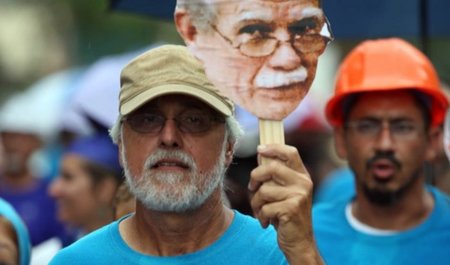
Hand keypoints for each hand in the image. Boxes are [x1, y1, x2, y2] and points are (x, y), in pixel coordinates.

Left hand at [248, 144, 322, 264]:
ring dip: (256, 203)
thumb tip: (261, 153)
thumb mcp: (284, 191)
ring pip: (264, 190)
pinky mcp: (292, 209)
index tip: (260, 149)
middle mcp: (304, 183)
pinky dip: (261, 216)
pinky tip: (266, 222)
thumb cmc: (287, 215)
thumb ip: (275, 174)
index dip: (274, 148)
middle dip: (255, 177)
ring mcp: (299, 195)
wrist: (299, 242)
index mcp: (302, 176)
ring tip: (261, 211)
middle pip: (271, 167)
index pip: (291, 152)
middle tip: (251, 188)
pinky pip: (265, 207)